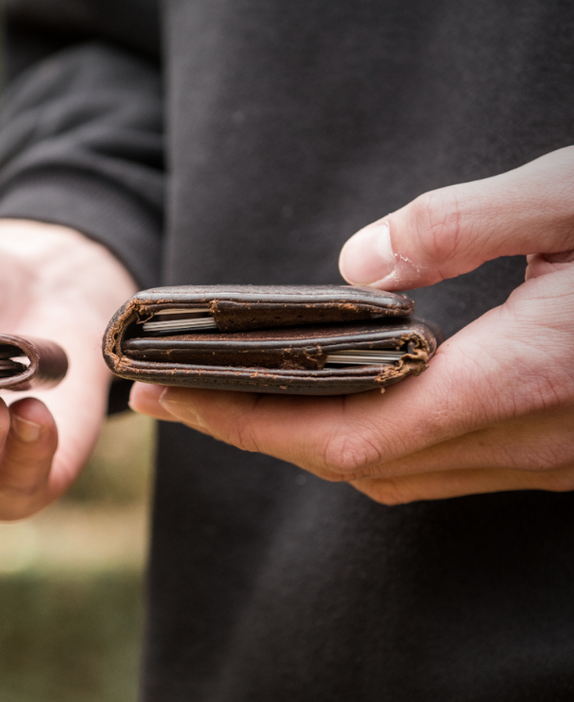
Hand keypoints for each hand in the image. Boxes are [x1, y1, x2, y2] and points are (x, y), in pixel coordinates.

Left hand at [130, 147, 573, 503]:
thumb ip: (467, 224)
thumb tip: (357, 266)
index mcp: (525, 377)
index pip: (343, 431)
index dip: (245, 423)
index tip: (168, 398)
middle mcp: (534, 438)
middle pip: (353, 465)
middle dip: (254, 435)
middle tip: (178, 395)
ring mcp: (553, 458)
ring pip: (395, 477)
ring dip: (305, 445)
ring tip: (237, 398)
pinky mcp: (565, 455)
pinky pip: (441, 469)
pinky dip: (369, 445)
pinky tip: (342, 406)